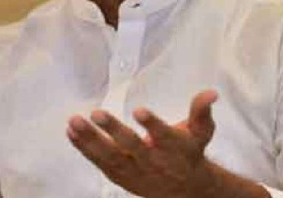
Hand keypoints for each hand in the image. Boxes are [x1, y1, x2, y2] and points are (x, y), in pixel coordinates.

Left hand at [67, 90, 236, 196]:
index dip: (153, 126)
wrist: (185, 189)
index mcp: (175, 150)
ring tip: (75, 120)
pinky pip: (99, 163)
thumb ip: (201, 111)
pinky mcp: (120, 177)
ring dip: (91, 139)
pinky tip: (71, 131)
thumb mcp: (200, 132)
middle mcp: (154, 163)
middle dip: (114, 131)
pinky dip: (84, 148)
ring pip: (111, 157)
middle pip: (132, 147)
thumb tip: (211, 92)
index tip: (139, 111)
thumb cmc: (189, 152)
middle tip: (97, 112)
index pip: (165, 137)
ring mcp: (135, 172)